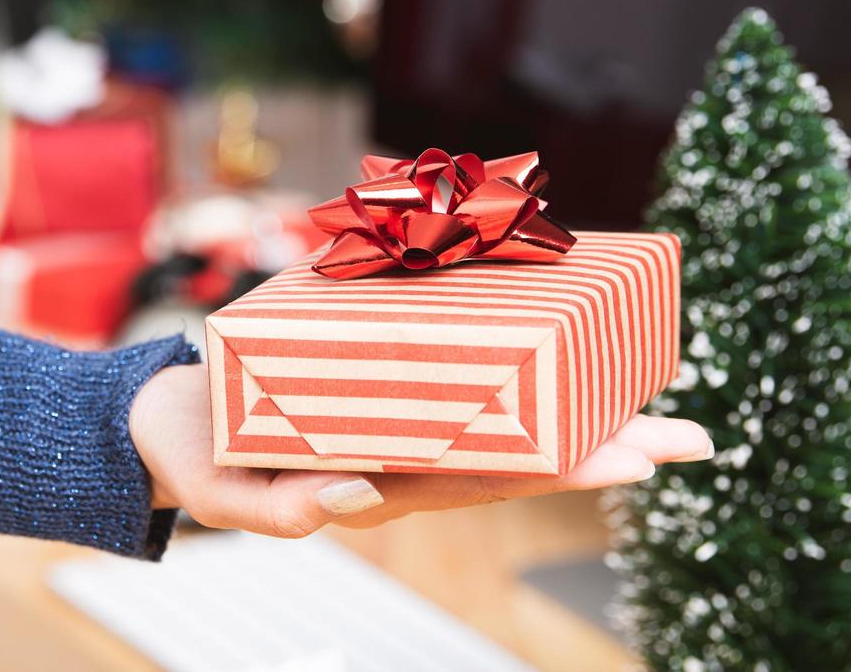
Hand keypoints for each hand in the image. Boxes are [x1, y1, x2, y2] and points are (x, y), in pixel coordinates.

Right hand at [129, 362, 711, 538]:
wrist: (167, 421)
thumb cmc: (200, 455)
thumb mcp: (228, 495)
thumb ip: (280, 509)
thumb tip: (348, 499)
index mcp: (382, 484)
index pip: (490, 478)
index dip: (565, 467)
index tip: (635, 457)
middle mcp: (407, 455)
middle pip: (519, 452)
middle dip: (602, 445)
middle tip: (684, 435)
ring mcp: (401, 421)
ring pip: (501, 414)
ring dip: (574, 408)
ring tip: (646, 397)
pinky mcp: (381, 380)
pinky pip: (454, 372)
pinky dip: (510, 360)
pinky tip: (552, 341)